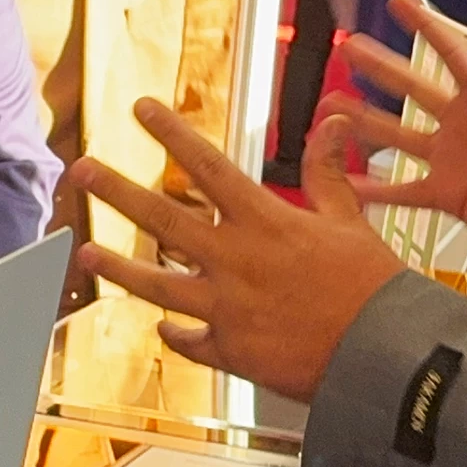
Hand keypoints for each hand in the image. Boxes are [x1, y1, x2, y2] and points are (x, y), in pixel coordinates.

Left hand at [64, 97, 406, 404]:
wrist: (385, 356)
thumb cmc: (374, 289)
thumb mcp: (351, 221)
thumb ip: (327, 174)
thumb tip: (332, 121)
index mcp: (265, 222)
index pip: (209, 167)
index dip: (172, 134)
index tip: (143, 110)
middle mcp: (236, 261)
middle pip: (164, 220)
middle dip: (118, 192)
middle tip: (81, 170)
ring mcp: (227, 308)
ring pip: (158, 285)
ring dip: (118, 269)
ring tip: (85, 254)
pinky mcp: (231, 352)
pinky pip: (191, 341)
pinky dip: (176, 333)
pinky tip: (162, 326)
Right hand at [327, 0, 466, 255]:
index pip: (451, 52)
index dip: (427, 25)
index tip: (401, 2)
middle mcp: (462, 122)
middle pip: (412, 87)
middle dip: (380, 67)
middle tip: (349, 47)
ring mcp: (450, 157)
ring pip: (397, 135)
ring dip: (364, 122)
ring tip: (332, 109)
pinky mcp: (446, 193)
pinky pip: (403, 191)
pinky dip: (374, 189)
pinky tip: (346, 181)